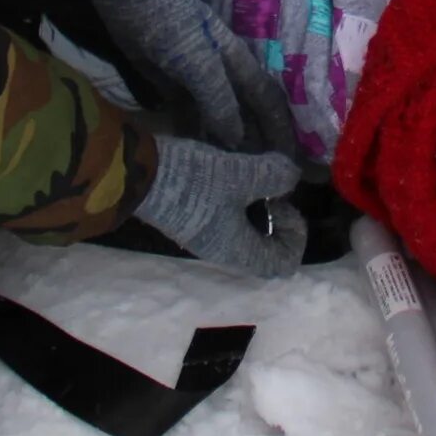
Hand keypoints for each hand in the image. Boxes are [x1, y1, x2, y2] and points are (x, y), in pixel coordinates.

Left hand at [96, 0, 298, 158]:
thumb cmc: (171, 23)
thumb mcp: (199, 62)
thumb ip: (219, 100)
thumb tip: (239, 142)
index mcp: (236, 62)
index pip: (267, 100)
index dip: (280, 128)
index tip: (289, 161)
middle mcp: (220, 72)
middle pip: (243, 112)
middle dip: (253, 141)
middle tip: (257, 176)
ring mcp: (192, 78)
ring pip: (214, 116)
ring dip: (220, 141)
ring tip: (226, 174)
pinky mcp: (166, 81)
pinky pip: (185, 114)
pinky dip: (191, 132)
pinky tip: (190, 153)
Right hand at [133, 136, 307, 278]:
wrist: (140, 175)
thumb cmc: (193, 183)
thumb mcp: (240, 174)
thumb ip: (273, 176)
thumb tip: (292, 176)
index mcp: (238, 251)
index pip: (282, 264)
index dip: (295, 236)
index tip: (283, 204)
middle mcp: (223, 250)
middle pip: (265, 248)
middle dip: (277, 218)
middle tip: (271, 187)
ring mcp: (207, 235)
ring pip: (246, 230)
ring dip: (257, 206)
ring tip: (254, 174)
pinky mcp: (194, 219)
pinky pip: (228, 217)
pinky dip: (240, 199)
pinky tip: (235, 171)